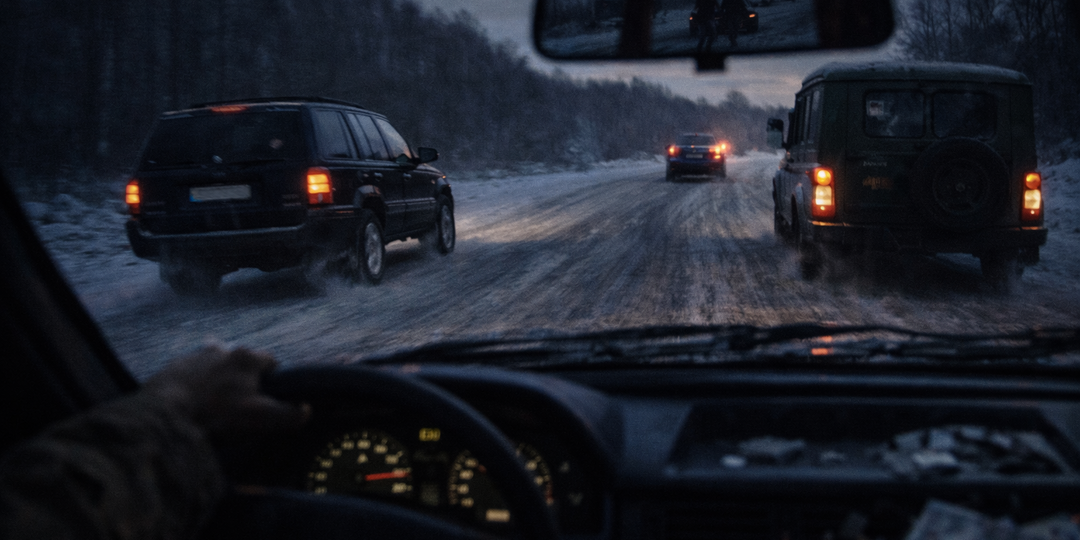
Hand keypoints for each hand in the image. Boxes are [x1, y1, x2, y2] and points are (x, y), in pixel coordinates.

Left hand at [144, 345, 309, 434]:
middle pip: (241, 358)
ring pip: (213, 360)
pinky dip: (194, 380)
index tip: (268, 394)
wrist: (165, 415)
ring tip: (214, 395)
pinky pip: (190, 370)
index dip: (272, 378)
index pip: (270, 360)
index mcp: (246, 358)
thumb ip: (288, 415)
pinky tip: (191, 398)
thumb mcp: (260, 419)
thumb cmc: (218, 415)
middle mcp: (222, 349)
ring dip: (217, 372)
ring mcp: (195, 356)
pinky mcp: (172, 367)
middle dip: (243, 373)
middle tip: (240, 397)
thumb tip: (307, 410)